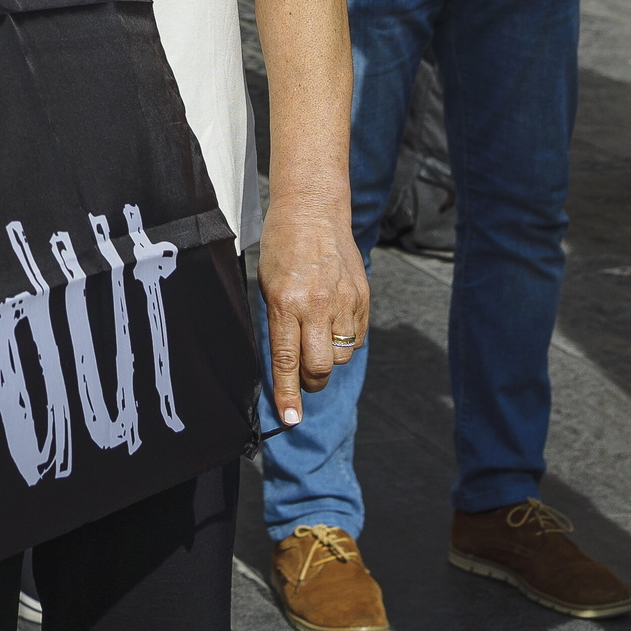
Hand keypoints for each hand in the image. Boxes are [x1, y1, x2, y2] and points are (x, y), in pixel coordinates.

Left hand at [260, 202, 369, 421]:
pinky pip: (356, 338)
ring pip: (341, 357)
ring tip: (317, 336)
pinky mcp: (362, 297)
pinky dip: (345, 340)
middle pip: (321, 368)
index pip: (287, 361)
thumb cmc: (281, 246)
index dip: (288, 395)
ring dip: (329, 358)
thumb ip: (279, 324)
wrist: (313, 210)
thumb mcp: (268, 284)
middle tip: (303, 376)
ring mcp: (344, 301)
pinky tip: (333, 321)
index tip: (290, 420)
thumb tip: (286, 365)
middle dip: (311, 381)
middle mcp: (317, 304)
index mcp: (285, 301)